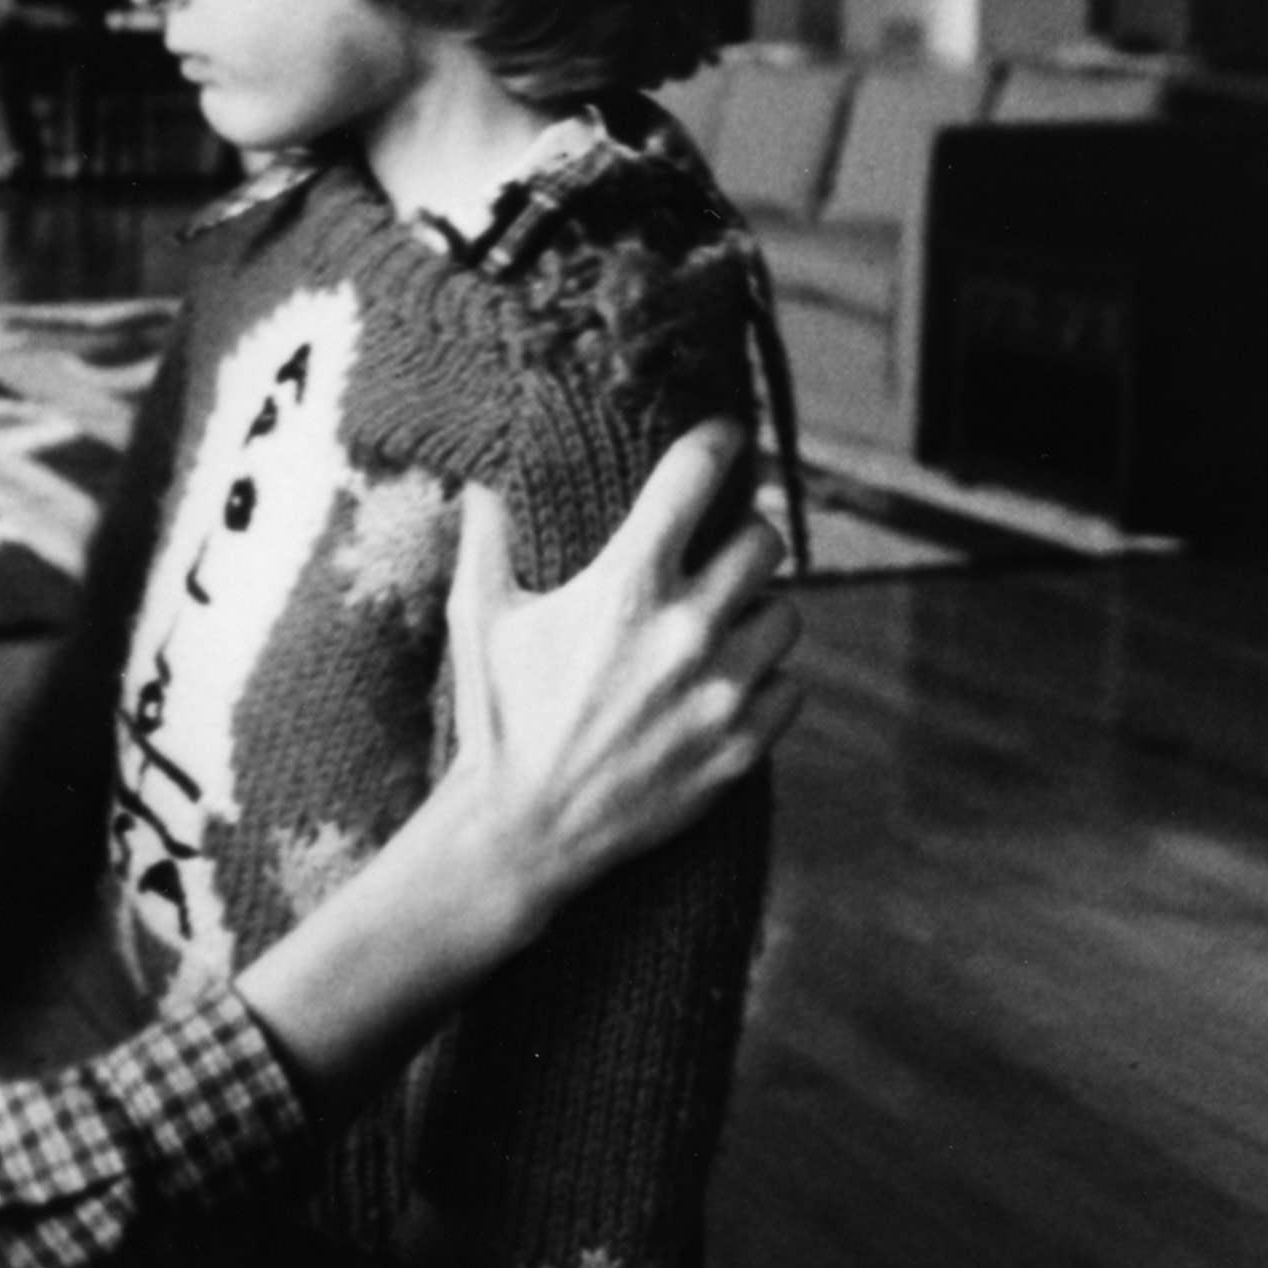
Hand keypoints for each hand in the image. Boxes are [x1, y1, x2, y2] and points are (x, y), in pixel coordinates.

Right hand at [228, 419, 797, 1113]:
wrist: (523, 830)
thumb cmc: (496, 717)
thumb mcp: (477, 616)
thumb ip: (485, 536)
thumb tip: (479, 474)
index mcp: (627, 585)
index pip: (698, 477)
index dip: (721, 442)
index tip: (729, 437)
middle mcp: (688, 629)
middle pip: (764, 540)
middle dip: (743, 535)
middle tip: (720, 546)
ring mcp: (723, 691)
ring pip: (787, 615)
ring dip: (758, 612)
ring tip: (720, 625)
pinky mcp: (742, 746)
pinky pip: (789, 687)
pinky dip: (764, 682)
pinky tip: (722, 686)